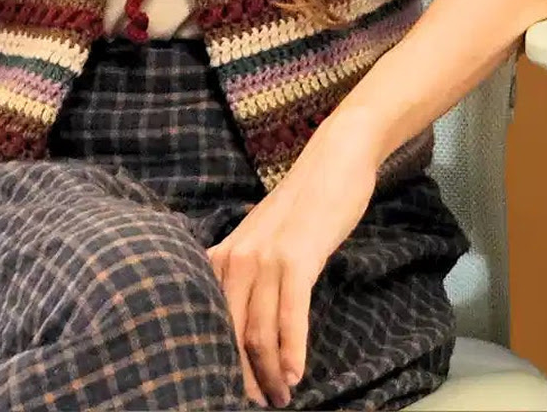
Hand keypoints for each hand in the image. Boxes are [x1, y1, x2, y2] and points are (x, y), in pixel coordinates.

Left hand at [204, 112, 380, 406]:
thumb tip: (245, 325)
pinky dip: (292, 350)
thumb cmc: (303, 205)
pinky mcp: (297, 257)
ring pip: (258, 331)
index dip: (222, 362)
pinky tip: (296, 374)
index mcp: (224, 255)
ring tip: (282, 395)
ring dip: (270, 372)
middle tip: (262, 403)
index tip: (235, 388)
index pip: (213, 321)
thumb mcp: (263, 239)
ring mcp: (265, 257)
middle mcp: (236, 257)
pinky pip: (289, 315)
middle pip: (231, 334)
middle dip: (245, 377)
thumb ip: (249, 275)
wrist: (333, 159)